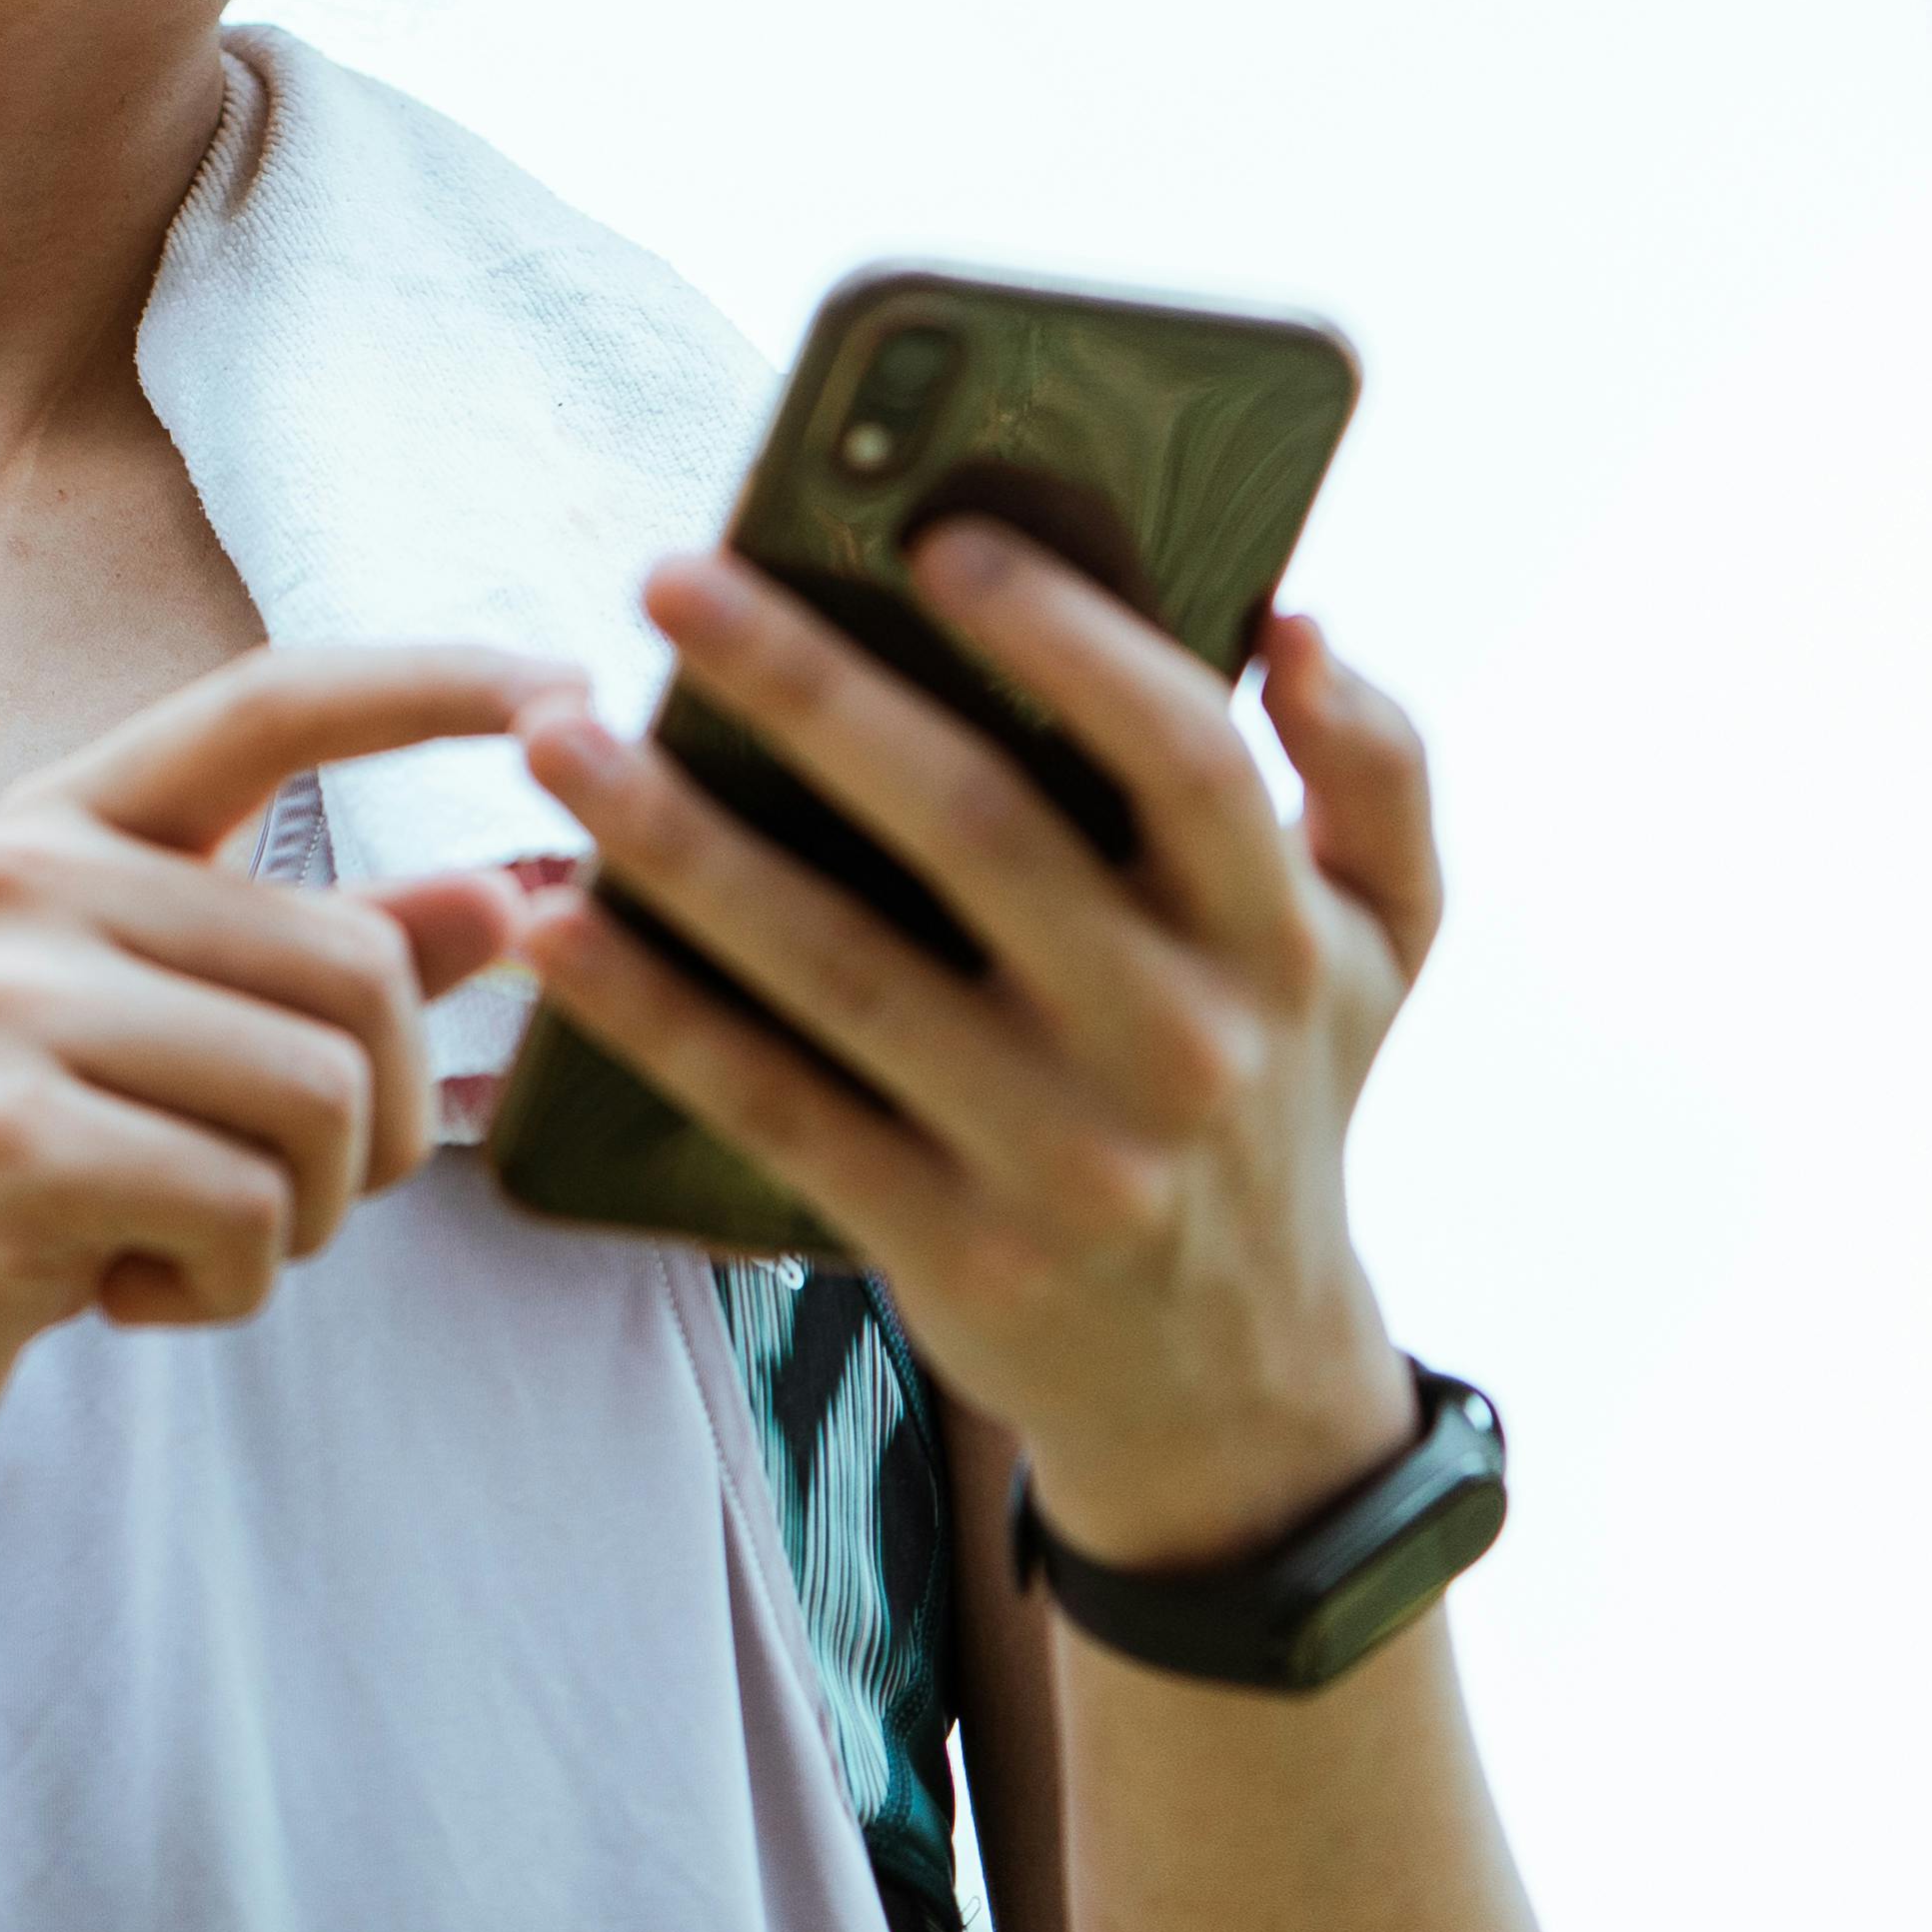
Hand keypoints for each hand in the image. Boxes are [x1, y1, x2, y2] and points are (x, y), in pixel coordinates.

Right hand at [0, 644, 548, 1526]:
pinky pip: (245, 1209)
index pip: (269, 703)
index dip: (430, 684)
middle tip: (264, 1202)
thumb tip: (508, 900)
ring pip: (322, 1096)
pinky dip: (224, 1284)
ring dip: (297, 1220)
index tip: (577, 686)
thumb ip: (323, 962)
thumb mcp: (170, 1048)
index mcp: (60, 822)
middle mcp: (20, 874)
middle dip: (374, 1127)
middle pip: (357, 967)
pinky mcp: (1, 1136)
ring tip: (171, 1235)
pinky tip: (115, 1287)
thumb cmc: (17, 1179)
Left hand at [512, 535, 1446, 1571]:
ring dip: (679, 842)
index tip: (930, 536)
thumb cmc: (1280, 1099)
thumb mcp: (1381, 951)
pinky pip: (773, 1105)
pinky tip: (550, 927)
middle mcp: (1178, 1042)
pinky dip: (653, 1015)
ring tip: (557, 736)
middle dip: (809, 690)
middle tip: (669, 578)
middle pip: (977, 832)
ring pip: (841, 967)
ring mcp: (1061, 1154)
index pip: (1185, 754)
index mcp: (1276, 937)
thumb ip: (1374, 773)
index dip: (1068, 638)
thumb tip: (1297, 624)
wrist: (1240, 1396)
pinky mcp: (950, 1246)